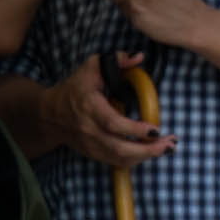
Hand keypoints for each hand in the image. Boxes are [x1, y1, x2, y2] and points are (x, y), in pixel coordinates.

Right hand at [45, 51, 174, 167]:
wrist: (50, 114)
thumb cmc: (74, 88)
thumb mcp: (91, 68)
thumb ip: (116, 60)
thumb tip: (139, 57)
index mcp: (89, 107)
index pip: (112, 123)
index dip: (134, 129)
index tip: (155, 129)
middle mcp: (89, 129)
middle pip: (119, 148)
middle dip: (147, 150)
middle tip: (169, 145)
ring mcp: (91, 145)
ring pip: (120, 158)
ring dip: (146, 157)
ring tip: (167, 148)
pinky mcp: (93, 154)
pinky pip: (117, 162)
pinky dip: (136, 160)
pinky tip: (151, 152)